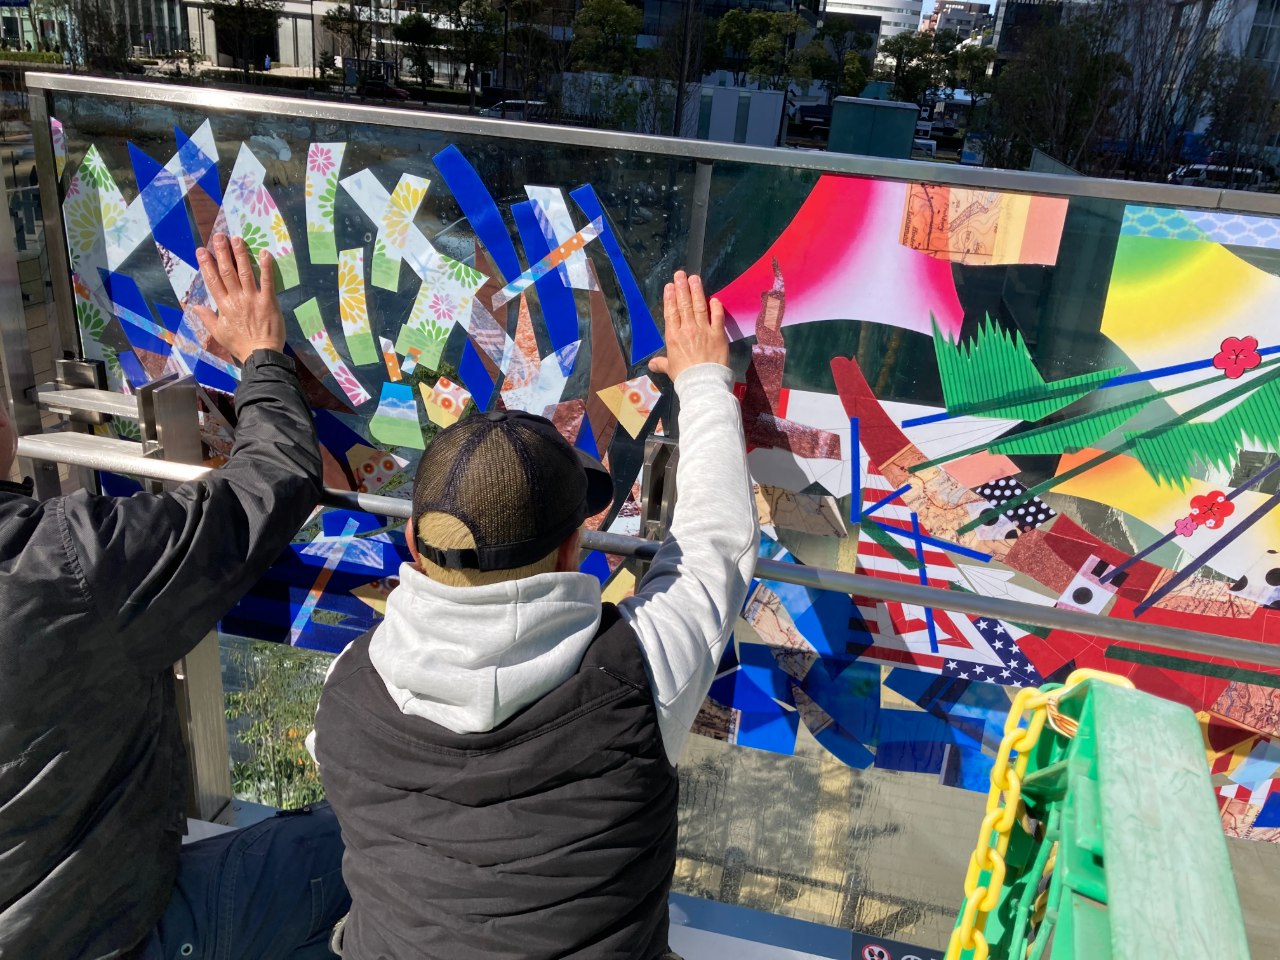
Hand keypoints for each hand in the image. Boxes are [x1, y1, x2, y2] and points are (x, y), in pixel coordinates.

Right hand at [191, 235, 284, 361]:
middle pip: (227, 272)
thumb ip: (207, 318)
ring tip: (237, 239)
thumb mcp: (218, 333)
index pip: (213, 280)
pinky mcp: (268, 301)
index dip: (207, 264)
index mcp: (223, 306)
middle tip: (219, 236)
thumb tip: (193, 306)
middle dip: (222, 253)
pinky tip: (264, 253)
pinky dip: (266, 267)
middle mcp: (236, 298)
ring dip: (241, 254)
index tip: (202, 250)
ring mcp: (253, 299)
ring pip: (245, 272)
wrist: (260, 355)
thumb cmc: (239, 345)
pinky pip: (267, 281)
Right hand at [648, 271, 728, 381]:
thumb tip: (651, 364)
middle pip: (684, 305)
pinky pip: (717, 317)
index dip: (670, 298)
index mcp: (673, 336)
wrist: (702, 383)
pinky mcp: (718, 334)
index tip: (670, 286)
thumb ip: (661, 363)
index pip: (671, 312)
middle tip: (681, 274)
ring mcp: (704, 330)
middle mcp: (687, 329)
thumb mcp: (670, 369)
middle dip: (682, 288)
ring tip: (694, 278)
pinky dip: (716, 307)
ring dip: (697, 291)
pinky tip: (714, 298)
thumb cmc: (684, 376)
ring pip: (699, 306)